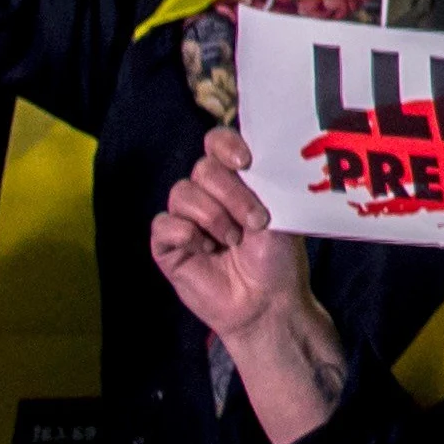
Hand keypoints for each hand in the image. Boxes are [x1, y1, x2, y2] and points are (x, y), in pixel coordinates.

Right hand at [152, 127, 344, 442]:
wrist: (269, 301)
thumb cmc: (278, 257)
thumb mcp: (279, 210)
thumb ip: (262, 178)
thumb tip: (256, 149)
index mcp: (235, 180)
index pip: (216, 143)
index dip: (226, 145)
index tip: (246, 161)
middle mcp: (208, 194)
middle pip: (203, 168)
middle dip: (233, 194)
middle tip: (256, 221)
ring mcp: (186, 219)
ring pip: (182, 192)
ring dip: (214, 217)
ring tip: (234, 241)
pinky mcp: (168, 246)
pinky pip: (164, 224)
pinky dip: (187, 234)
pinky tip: (208, 250)